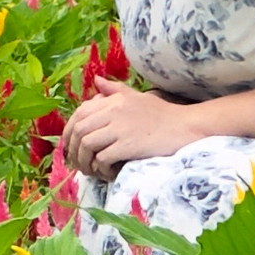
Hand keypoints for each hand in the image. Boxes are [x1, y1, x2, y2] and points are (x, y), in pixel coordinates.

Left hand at [59, 79, 194, 178]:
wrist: (186, 128)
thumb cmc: (163, 114)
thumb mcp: (137, 97)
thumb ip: (115, 90)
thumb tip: (97, 81)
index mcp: (114, 100)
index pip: (79, 113)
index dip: (69, 132)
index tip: (70, 147)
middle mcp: (114, 111)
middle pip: (79, 131)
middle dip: (73, 150)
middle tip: (78, 164)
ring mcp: (120, 128)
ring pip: (87, 146)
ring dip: (85, 162)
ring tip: (92, 171)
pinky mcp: (128, 145)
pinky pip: (102, 159)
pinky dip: (101, 169)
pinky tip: (109, 173)